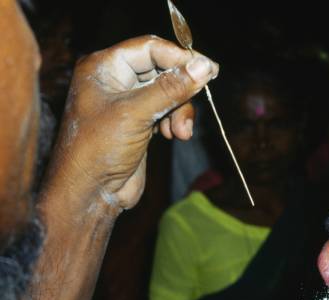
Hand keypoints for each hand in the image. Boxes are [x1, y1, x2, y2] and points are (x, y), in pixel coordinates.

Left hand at [48, 35, 217, 210]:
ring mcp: (128, 102)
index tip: (208, 69)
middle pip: (162, 69)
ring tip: (181, 133)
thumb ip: (171, 88)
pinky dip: (176, 121)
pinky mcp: (139, 122)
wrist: (90, 192)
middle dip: (181, 89)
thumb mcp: (137, 114)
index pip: (149, 48)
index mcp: (104, 68)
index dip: (179, 57)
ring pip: (168, 92)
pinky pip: (166, 110)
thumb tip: (203, 67)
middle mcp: (115, 80)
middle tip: (200, 99)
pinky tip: (175, 136)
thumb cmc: (98, 149)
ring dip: (180, 110)